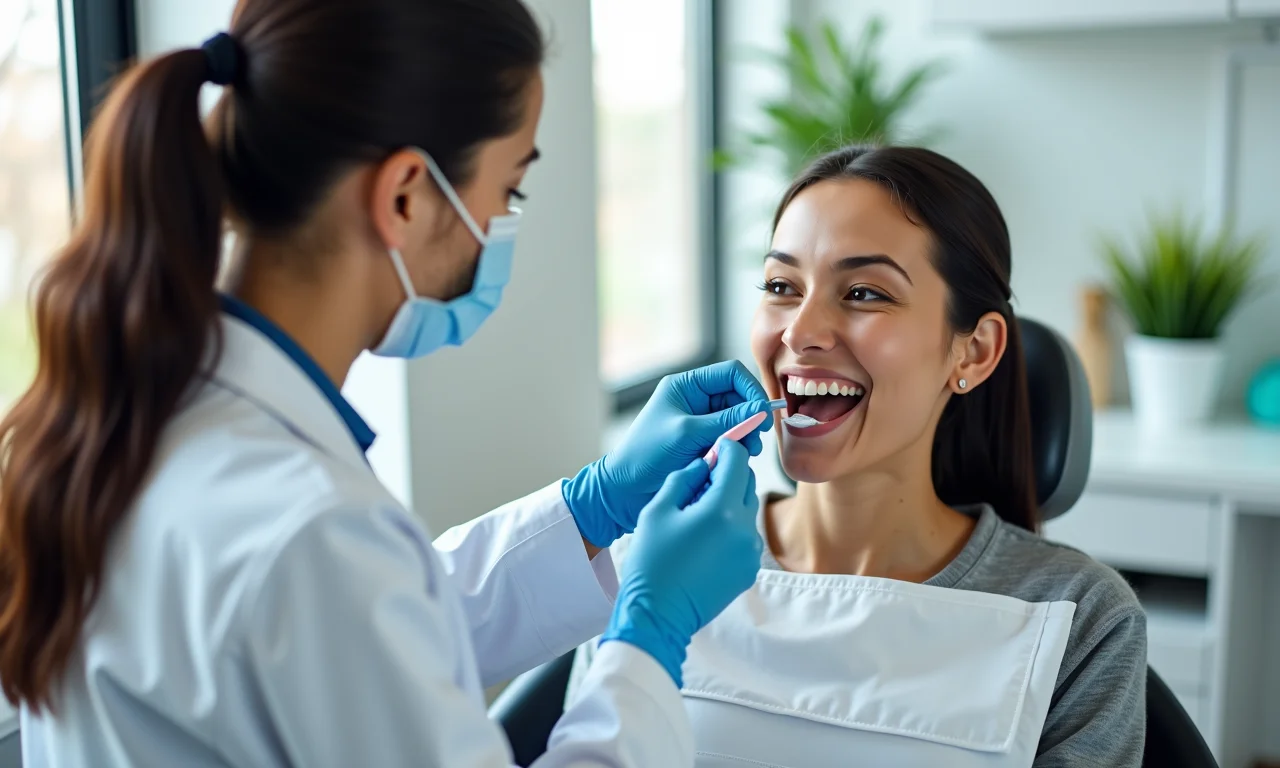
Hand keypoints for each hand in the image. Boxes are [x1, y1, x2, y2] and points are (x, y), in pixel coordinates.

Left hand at [563, 360, 770, 546]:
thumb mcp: (688, 434)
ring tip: (747, 452)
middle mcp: (696, 400)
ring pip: (739, 419)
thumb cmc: (646, 455)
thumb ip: (727, 421)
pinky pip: (732, 438)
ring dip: (747, 434)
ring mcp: (701, 422)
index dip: (751, 389)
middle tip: (755, 439)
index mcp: (686, 386)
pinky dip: (738, 448)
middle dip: (751, 416)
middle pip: (739, 396)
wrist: (626, 489)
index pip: (730, 373)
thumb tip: (761, 411)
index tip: (762, 413)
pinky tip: (736, 460)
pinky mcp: (705, 443)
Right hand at [600, 439, 760, 686]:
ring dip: (729, 502)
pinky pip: (746, 536)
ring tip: (698, 513)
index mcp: (722, 511)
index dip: (727, 448)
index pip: (737, 462)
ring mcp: (751, 552)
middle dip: (729, 475)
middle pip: (747, 484)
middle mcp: (745, 530)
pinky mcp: (750, 570)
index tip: (716, 446)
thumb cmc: (651, 561)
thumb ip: (683, 479)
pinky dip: (731, 528)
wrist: (658, 614)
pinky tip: (705, 538)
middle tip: (702, 480)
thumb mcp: (658, 511)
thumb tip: (703, 464)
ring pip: (747, 510)